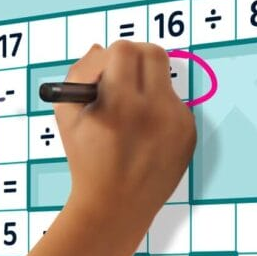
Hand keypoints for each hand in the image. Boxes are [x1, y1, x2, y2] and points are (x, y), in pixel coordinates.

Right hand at [54, 41, 195, 233]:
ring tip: (127, 115)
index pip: (125, 50)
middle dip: (133, 58)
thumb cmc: (86, 159)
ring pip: (164, 78)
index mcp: (120, 104)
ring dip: (145, 85)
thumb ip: (78, 74)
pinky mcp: (189, 132)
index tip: (102, 73)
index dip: (109, 57)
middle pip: (153, 53)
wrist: (115, 206)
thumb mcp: (67, 116)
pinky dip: (157, 109)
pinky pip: (174, 102)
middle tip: (119, 76)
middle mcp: (154, 110)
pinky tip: (142, 134)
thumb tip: (100, 49)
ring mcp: (177, 122)